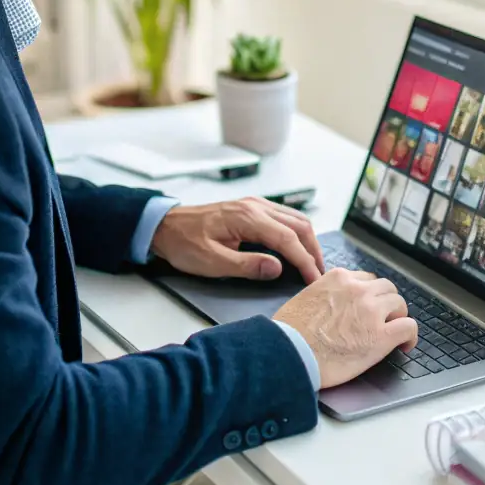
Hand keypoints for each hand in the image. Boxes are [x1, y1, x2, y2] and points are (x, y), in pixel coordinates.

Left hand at [150, 197, 323, 284]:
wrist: (165, 226)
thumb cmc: (184, 242)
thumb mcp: (212, 262)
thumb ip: (246, 265)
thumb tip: (277, 267)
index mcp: (247, 217)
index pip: (287, 238)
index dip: (304, 260)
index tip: (314, 279)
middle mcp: (255, 206)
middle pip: (298, 224)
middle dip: (313, 250)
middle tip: (319, 274)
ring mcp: (254, 205)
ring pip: (294, 219)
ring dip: (307, 240)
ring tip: (313, 264)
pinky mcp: (251, 209)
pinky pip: (284, 217)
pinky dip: (297, 233)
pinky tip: (297, 247)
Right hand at [275, 268, 417, 388]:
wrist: (290, 353)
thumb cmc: (290, 332)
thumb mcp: (304, 298)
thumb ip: (323, 294)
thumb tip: (328, 305)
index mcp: (338, 278)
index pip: (365, 280)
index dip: (369, 295)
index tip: (368, 306)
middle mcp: (358, 290)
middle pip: (386, 288)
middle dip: (386, 303)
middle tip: (383, 318)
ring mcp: (372, 312)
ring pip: (400, 304)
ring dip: (398, 316)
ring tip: (394, 331)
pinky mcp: (381, 336)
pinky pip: (409, 327)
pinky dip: (410, 336)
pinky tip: (405, 345)